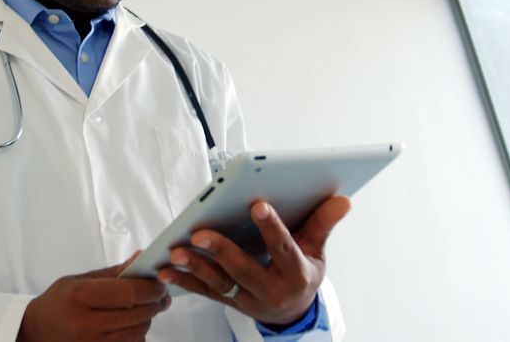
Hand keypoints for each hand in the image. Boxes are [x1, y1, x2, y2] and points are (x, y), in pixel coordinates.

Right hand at [17, 253, 171, 341]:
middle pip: (136, 314)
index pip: (128, 293)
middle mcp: (85, 323)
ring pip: (137, 332)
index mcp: (80, 296)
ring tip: (147, 308)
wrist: (36, 331)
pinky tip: (133, 325)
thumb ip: (114, 272)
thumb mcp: (80, 280)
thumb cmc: (59, 302)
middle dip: (155, 303)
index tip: (159, 283)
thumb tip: (141, 258)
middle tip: (162, 295)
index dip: (150, 288)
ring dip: (148, 319)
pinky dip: (137, 335)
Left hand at [157, 195, 350, 325]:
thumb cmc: (303, 272)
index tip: (258, 204)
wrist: (293, 311)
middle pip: (244, 270)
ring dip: (196, 267)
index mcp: (296, 274)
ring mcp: (247, 299)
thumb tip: (343, 199)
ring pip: (220, 283)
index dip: (271, 227)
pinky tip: (166, 268)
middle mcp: (271, 290)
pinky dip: (184, 280)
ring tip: (176, 251)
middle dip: (221, 251)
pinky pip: (205, 292)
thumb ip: (323, 223)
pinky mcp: (229, 302)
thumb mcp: (318, 251)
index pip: (283, 248)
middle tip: (200, 233)